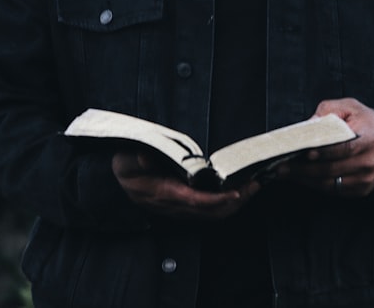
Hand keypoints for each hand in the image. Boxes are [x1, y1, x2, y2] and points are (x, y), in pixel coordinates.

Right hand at [112, 150, 259, 219]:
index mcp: (162, 193)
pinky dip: (226, 203)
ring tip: (251, 187)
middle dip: (235, 202)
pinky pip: (209, 210)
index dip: (217, 200)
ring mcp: (179, 208)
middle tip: (254, 185)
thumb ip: (137, 159)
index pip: (194, 201)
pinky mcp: (184, 206)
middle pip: (210, 212)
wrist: (119, 178)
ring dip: (234, 204)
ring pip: (212, 214)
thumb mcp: (126, 159)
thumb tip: (146, 159)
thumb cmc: (126, 166)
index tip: (235, 193)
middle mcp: (173, 205)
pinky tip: (237, 191)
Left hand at [277, 98, 373, 197]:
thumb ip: (329, 111)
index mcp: (369, 138)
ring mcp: (365, 179)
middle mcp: (369, 162)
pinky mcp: (360, 190)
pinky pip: (333, 190)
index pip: (344, 147)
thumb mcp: (351, 107)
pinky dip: (314, 185)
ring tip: (284, 172)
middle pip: (332, 169)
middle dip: (303, 169)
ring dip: (304, 179)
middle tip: (281, 165)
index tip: (304, 152)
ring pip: (329, 183)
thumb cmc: (367, 124)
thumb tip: (309, 125)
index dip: (323, 152)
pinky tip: (300, 178)